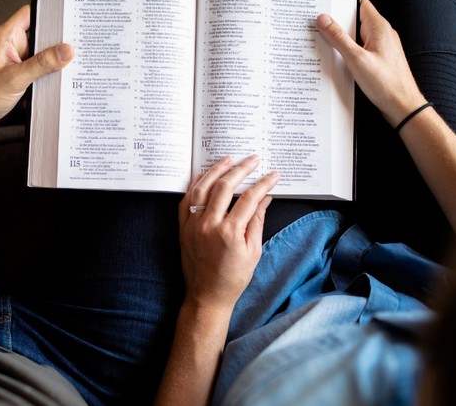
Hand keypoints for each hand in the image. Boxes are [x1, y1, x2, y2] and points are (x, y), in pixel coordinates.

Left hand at [0, 4, 72, 136]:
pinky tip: (61, 81)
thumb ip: (42, 64)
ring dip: (55, 62)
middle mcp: (12, 46)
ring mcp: (17, 62)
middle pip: (42, 36)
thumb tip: (66, 51)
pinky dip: (50, 75)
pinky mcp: (21, 77)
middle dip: (58, 41)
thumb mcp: (14, 78)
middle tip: (78, 44)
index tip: (69, 17)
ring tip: (74, 64)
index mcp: (6, 37)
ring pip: (43, 55)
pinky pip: (41, 71)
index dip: (49, 13)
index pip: (31, 14)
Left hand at [178, 155, 277, 310]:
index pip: (249, 198)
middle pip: (225, 187)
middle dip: (241, 169)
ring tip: (228, 159)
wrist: (207, 296)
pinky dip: (194, 185)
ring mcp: (193, 225)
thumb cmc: (234, 277)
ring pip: (202, 188)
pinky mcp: (183, 228)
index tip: (272, 174)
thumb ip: (257, 221)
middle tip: (253, 159)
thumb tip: (265, 197)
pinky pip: (186, 200)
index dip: (263, 183)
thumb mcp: (253, 251)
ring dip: (215, 170)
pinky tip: (203, 175)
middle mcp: (209, 225)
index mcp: (230, 232)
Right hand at [316, 0, 426, 126]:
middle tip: (317, 25)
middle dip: (338, 23)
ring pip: (357, 36)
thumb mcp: (356, 59)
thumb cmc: (385, 84)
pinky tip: (337, 59)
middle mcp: (382, 34)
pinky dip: (348, 51)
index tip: (324, 5)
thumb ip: (339, 38)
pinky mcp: (379, 60)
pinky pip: (360, 49)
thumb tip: (323, 19)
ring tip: (323, 42)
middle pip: (356, 20)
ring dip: (342, 39)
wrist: (403, 106)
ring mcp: (381, 47)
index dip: (342, 3)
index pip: (359, 4)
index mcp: (379, 27)